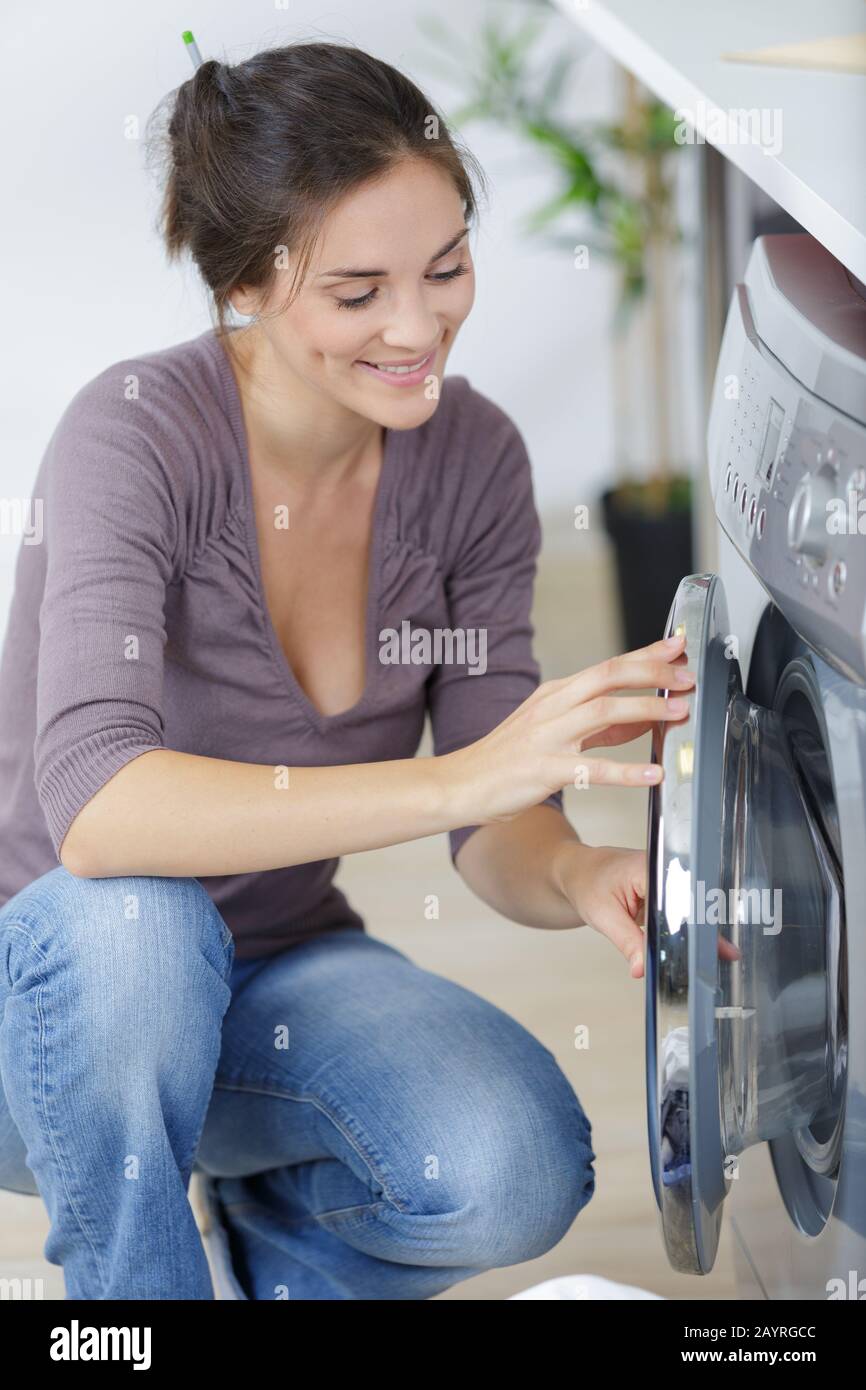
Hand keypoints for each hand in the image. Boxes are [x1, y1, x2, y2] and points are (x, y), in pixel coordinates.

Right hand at [443, 633, 694, 827]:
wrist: (461, 784)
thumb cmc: (508, 759)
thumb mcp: (554, 730)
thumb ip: (600, 725)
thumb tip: (643, 715)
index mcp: (557, 694)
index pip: (609, 665)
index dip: (647, 655)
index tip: (679, 646)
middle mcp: (553, 707)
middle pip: (608, 676)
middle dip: (654, 673)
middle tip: (689, 676)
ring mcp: (547, 736)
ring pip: (603, 712)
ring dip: (647, 708)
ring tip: (680, 713)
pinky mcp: (544, 770)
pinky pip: (592, 769)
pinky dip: (626, 772)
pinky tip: (653, 776)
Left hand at [555, 843, 742, 978]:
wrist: (578, 872)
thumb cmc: (586, 883)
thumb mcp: (602, 915)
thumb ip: (626, 941)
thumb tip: (642, 969)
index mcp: (649, 868)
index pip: (678, 898)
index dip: (692, 923)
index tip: (702, 947)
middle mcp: (664, 870)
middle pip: (690, 903)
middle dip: (706, 931)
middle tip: (728, 954)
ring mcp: (667, 880)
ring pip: (690, 908)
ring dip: (702, 932)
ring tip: (726, 954)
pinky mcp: (667, 891)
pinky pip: (681, 911)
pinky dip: (688, 930)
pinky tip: (703, 949)